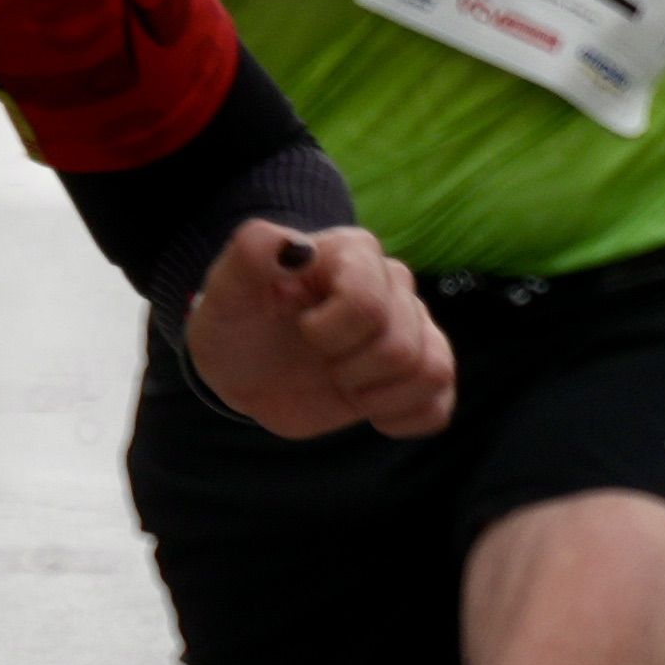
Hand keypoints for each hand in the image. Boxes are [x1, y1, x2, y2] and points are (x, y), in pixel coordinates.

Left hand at [185, 219, 455, 440]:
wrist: (246, 369)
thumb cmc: (238, 323)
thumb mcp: (225, 291)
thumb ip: (250, 254)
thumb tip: (295, 246)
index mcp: (354, 253)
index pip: (367, 303)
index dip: (328, 334)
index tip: (302, 331)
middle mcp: (394, 284)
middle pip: (400, 347)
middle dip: (347, 371)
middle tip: (318, 361)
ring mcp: (413, 328)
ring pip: (432, 371)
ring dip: (376, 396)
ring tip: (343, 383)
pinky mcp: (418, 372)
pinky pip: (440, 403)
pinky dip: (402, 419)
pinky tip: (367, 410)